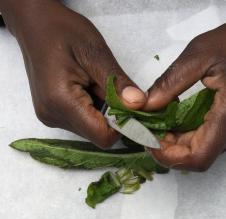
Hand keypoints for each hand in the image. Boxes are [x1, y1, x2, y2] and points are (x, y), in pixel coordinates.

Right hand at [1, 0, 145, 147]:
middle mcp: (53, 117)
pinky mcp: (53, 114)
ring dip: (104, 112)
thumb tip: (139, 105)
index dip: (123, 126)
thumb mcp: (96, 53)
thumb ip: (117, 83)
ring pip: (91, 129)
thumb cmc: (63, 32)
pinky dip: (94, 109)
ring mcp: (51, 117)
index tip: (132, 106)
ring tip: (96, 84)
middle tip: (113, 88)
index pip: (102, 136)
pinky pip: (83, 122)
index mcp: (61, 102)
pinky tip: (89, 89)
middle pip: (97, 134)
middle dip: (114, 116)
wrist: (35, 25)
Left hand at [145, 0, 225, 170]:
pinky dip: (192, 135)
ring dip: (180, 143)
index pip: (198, 158)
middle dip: (170, 149)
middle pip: (199, 157)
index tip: (149, 140)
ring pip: (206, 150)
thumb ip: (171, 82)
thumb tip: (147, 107)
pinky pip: (213, 139)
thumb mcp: (202, 53)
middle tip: (150, 128)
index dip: (170, 158)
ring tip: (161, 122)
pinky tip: (180, 118)